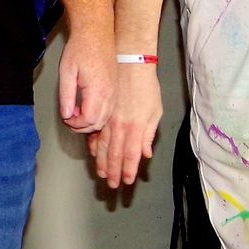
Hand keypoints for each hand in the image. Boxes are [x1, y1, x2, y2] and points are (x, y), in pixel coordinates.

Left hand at [58, 28, 113, 133]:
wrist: (96, 33)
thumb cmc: (81, 48)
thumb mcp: (66, 72)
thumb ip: (65, 96)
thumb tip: (66, 114)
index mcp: (98, 90)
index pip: (88, 120)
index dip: (74, 123)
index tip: (66, 117)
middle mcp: (109, 93)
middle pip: (98, 123)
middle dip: (82, 125)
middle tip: (69, 116)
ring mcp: (114, 92)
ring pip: (105, 119)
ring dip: (90, 120)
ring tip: (76, 111)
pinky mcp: (115, 88)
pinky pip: (109, 110)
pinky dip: (98, 114)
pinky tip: (86, 105)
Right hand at [89, 64, 163, 188]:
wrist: (130, 63)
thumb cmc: (145, 85)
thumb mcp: (155, 110)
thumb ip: (149, 134)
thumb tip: (146, 153)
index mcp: (136, 126)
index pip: (131, 155)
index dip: (128, 170)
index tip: (126, 181)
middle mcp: (120, 125)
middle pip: (115, 154)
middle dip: (114, 171)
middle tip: (112, 185)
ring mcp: (108, 119)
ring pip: (103, 146)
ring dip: (102, 162)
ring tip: (101, 173)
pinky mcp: (101, 111)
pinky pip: (95, 132)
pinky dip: (93, 144)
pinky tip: (93, 153)